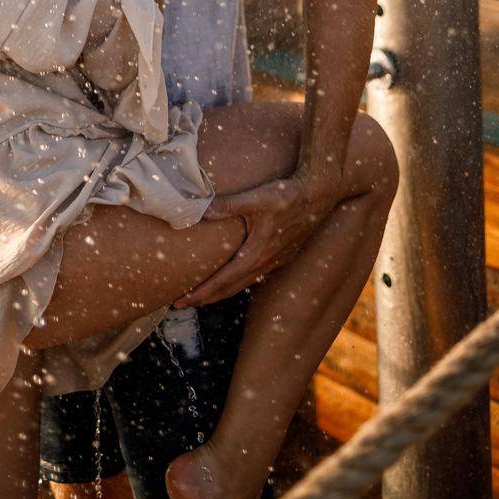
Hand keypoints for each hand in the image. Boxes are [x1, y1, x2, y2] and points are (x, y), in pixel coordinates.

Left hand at [174, 171, 343, 307]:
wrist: (318, 196)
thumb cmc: (288, 196)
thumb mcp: (257, 198)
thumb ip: (229, 205)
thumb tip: (202, 211)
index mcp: (255, 255)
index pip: (221, 282)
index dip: (199, 293)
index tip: (179, 301)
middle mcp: (265, 264)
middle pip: (229, 290)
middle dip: (204, 298)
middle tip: (181, 303)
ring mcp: (274, 262)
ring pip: (242, 284)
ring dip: (220, 291)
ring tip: (202, 293)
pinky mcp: (281, 255)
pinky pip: (254, 275)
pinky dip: (237, 281)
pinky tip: (234, 274)